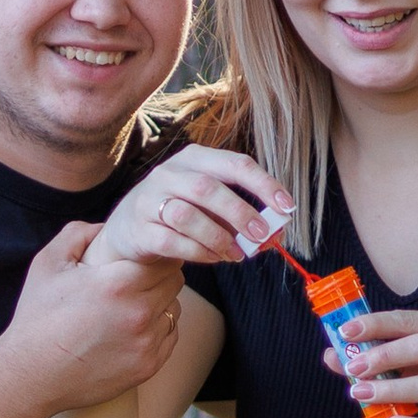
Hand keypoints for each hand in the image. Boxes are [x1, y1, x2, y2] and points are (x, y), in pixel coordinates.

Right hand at [0, 223, 183, 414]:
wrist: (31, 376)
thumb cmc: (36, 319)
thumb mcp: (48, 264)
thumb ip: (79, 235)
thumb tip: (105, 227)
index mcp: (117, 283)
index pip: (165, 258)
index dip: (156, 255)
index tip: (143, 258)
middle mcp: (138, 313)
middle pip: (175, 282)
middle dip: (160, 276)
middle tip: (138, 280)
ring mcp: (146, 343)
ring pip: (174, 310)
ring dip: (160, 304)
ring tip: (132, 307)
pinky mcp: (148, 367)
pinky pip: (169, 337)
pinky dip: (156, 331)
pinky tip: (131, 330)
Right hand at [94, 145, 294, 269]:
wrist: (130, 232)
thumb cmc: (181, 215)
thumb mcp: (212, 207)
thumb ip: (242, 217)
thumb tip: (275, 235)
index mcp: (194, 158)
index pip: (235, 163)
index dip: (264, 185)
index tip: (286, 207)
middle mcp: (169, 173)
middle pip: (208, 188)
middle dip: (241, 213)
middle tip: (262, 235)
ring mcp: (149, 200)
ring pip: (187, 216)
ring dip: (219, 238)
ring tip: (237, 254)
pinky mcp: (140, 229)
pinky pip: (172, 242)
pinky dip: (199, 252)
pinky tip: (214, 258)